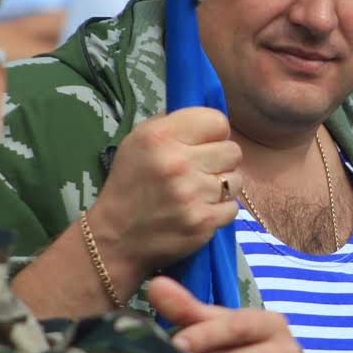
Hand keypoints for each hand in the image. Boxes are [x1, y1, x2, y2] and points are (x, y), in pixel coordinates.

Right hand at [90, 108, 242, 289]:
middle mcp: (178, 162)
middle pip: (233, 151)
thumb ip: (170, 123)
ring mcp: (193, 194)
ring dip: (223, 186)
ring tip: (201, 192)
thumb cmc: (129, 185)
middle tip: (203, 171)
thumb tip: (204, 115)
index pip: (217, 121)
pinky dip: (220, 211)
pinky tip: (201, 210)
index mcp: (161, 136)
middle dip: (221, 161)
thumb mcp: (137, 141)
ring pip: (237, 180)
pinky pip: (233, 207)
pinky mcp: (203, 222)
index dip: (214, 133)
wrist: (115, 238)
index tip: (204, 144)